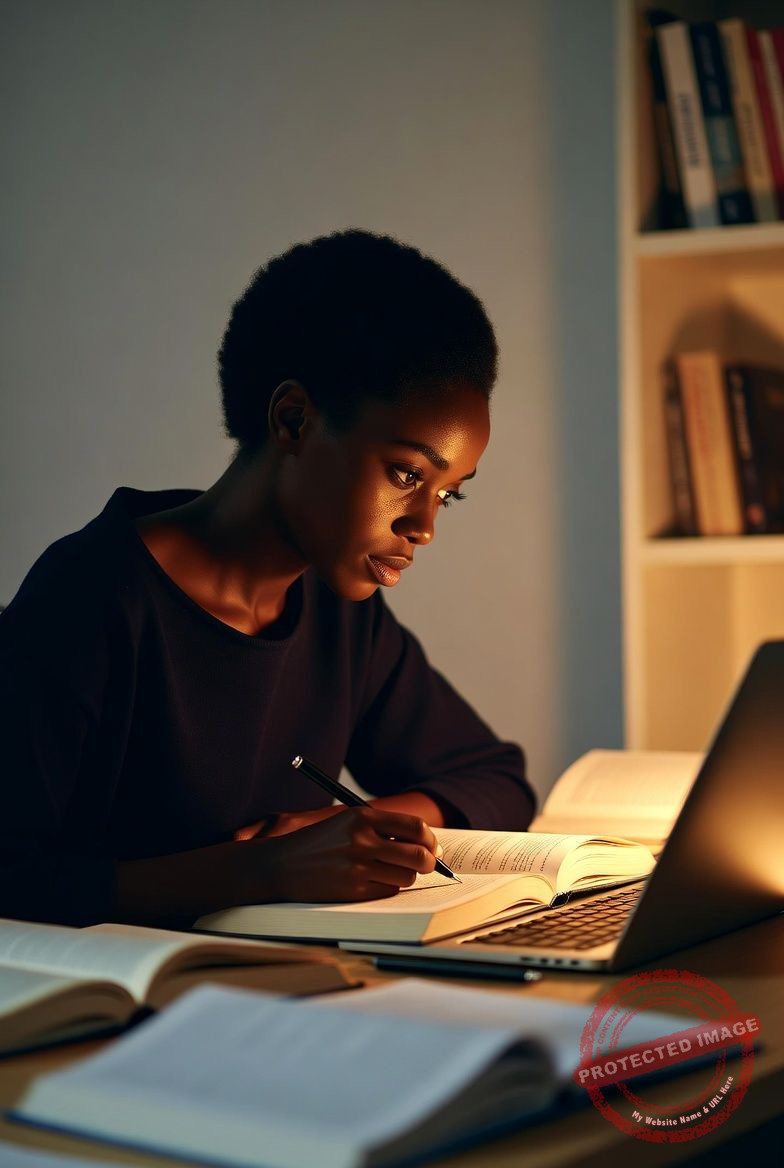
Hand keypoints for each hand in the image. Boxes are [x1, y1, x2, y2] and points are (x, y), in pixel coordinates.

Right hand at [254, 805, 439, 902]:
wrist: (280, 864)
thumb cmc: (318, 843)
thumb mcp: (346, 822)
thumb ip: (382, 828)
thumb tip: (425, 844)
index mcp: (362, 817)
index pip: (416, 827)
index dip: (430, 839)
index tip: (432, 846)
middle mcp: (362, 840)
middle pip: (419, 855)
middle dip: (428, 863)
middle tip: (427, 864)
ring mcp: (358, 866)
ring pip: (406, 877)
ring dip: (404, 877)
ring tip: (388, 872)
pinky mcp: (353, 890)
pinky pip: (388, 892)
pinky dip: (387, 888)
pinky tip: (371, 882)